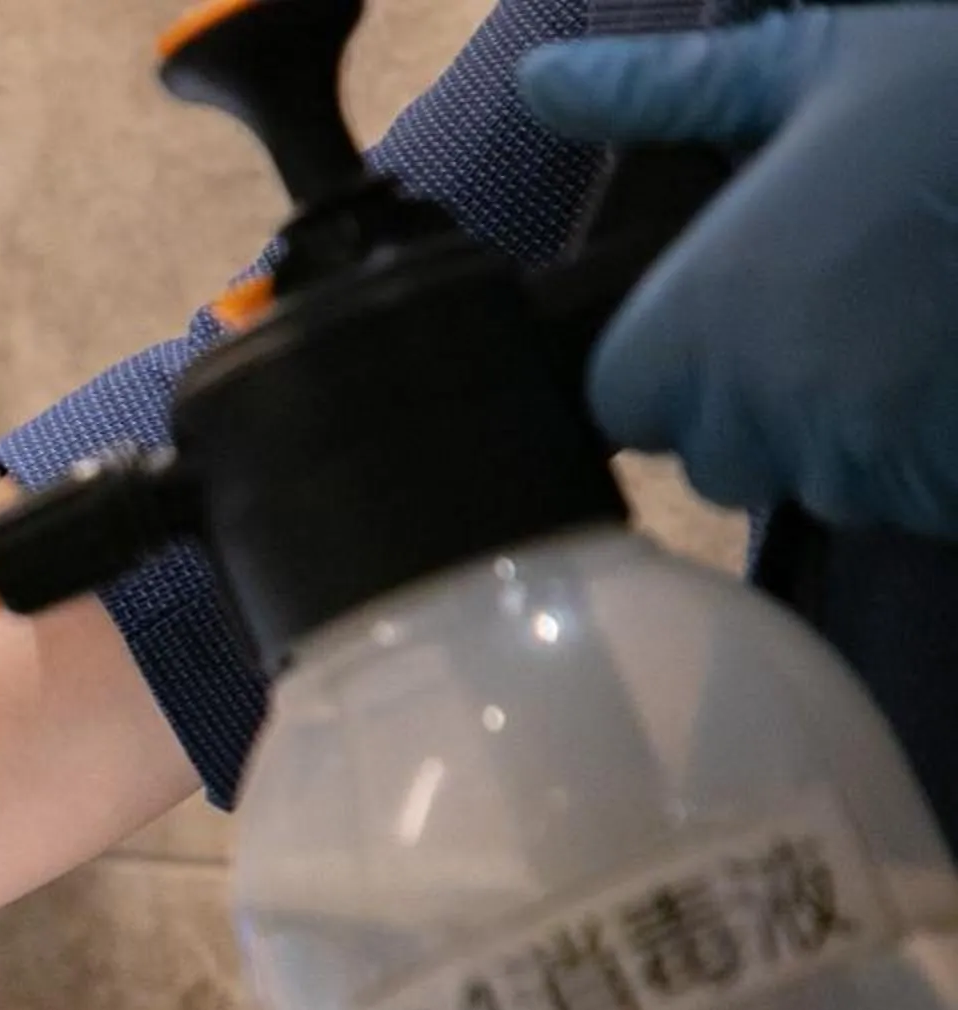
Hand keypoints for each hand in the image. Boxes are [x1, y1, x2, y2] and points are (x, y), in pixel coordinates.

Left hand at [520, 6, 957, 536]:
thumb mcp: (827, 61)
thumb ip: (675, 91)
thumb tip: (541, 82)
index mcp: (702, 311)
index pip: (625, 402)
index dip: (679, 365)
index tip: (749, 307)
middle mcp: (761, 403)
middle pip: (718, 456)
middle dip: (770, 404)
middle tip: (858, 301)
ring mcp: (860, 457)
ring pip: (820, 483)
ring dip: (857, 431)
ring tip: (925, 322)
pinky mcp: (943, 485)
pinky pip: (908, 499)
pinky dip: (931, 454)